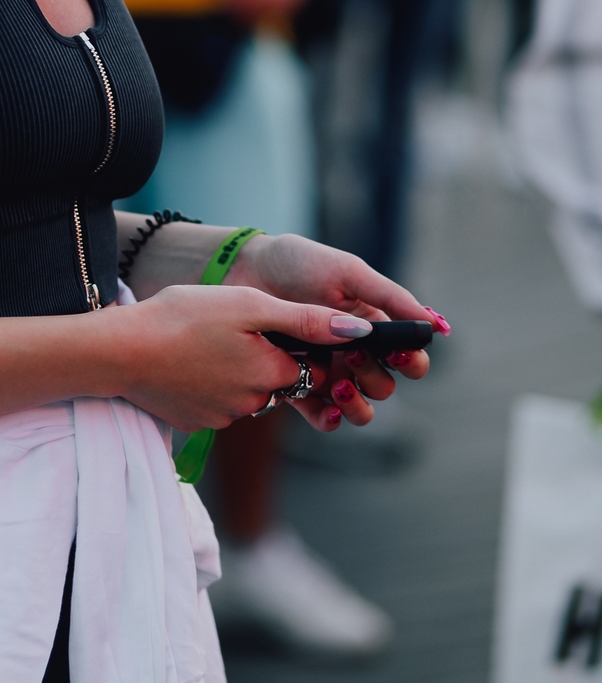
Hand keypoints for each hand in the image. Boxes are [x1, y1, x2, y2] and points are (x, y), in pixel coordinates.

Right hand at [111, 282, 386, 433]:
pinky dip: (209, 384)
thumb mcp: (248, 306)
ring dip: (236, 371)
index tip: (270, 323)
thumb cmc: (183, 318)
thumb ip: (305, 320)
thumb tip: (358, 331)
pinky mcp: (197, 423)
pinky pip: (218, 403)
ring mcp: (224, 418)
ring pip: (248, 393)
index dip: (295, 341)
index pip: (309, 364)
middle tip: (230, 329)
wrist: (119, 352)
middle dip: (265, 357)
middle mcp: (255, 405)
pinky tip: (186, 362)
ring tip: (203, 342)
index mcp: (272, 374)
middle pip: (279, 380)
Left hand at [224, 231, 442, 430]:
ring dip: (358, 404)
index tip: (400, 353)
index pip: (409, 358)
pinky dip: (329, 419)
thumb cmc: (299, 263)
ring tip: (341, 384)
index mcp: (373, 326)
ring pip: (359, 408)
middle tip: (355, 354)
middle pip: (385, 387)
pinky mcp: (294, 383)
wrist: (245, 269)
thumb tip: (436, 325)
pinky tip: (328, 410)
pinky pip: (321, 415)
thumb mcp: (348, 273)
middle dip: (377, 377)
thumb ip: (391, 297)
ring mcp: (326, 371)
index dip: (412, 362)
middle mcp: (354, 353)